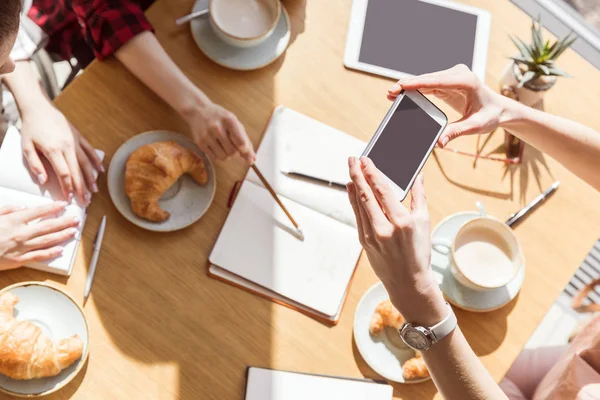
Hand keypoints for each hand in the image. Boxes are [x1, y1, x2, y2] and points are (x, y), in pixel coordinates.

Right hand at [0, 202, 80, 270]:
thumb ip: (7, 209)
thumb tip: (23, 208)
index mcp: (12, 220)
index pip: (38, 212)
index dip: (53, 208)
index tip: (63, 204)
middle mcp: (19, 233)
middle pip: (47, 226)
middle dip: (64, 222)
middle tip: (77, 219)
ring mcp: (20, 248)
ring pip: (47, 241)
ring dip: (62, 235)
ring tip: (74, 232)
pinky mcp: (18, 261)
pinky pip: (38, 256)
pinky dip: (51, 253)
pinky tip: (61, 249)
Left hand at [20, 102, 103, 202]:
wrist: (39, 107)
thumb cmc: (31, 127)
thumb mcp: (26, 147)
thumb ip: (35, 165)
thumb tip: (43, 181)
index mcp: (54, 150)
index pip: (64, 174)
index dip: (68, 187)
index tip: (69, 198)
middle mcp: (68, 147)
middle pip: (77, 171)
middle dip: (82, 188)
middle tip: (86, 201)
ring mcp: (75, 141)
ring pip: (86, 163)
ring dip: (91, 178)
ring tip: (94, 190)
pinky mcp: (79, 136)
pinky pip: (90, 150)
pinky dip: (96, 161)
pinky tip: (101, 170)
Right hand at [185, 102, 255, 162]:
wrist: (198, 111)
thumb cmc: (220, 118)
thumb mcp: (234, 122)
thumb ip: (245, 140)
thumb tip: (252, 158)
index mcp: (229, 120)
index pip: (240, 142)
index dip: (246, 152)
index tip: (248, 155)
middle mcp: (217, 128)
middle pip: (232, 152)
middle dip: (237, 154)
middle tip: (236, 149)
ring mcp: (207, 136)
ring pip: (223, 157)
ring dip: (228, 156)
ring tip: (226, 148)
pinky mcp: (200, 143)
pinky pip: (214, 157)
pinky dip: (219, 156)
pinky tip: (218, 147)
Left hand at [347, 156, 445, 323]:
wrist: (408, 282)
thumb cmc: (419, 252)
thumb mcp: (425, 222)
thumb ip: (420, 197)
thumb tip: (418, 176)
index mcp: (402, 222)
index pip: (383, 191)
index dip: (372, 173)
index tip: (366, 160)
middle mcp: (385, 228)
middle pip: (366, 195)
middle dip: (358, 174)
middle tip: (352, 159)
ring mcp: (372, 236)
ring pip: (359, 205)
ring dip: (353, 185)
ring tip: (351, 170)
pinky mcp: (365, 242)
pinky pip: (358, 216)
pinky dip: (353, 201)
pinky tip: (352, 190)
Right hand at [387, 64, 506, 147]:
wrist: (498, 109)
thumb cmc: (490, 115)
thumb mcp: (475, 126)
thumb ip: (457, 132)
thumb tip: (439, 142)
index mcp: (466, 81)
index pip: (437, 81)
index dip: (418, 83)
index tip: (402, 85)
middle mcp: (458, 74)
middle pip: (428, 79)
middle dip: (408, 85)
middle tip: (390, 92)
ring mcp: (452, 76)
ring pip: (426, 80)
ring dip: (409, 86)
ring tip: (391, 93)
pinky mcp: (447, 81)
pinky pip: (428, 84)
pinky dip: (415, 88)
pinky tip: (402, 93)